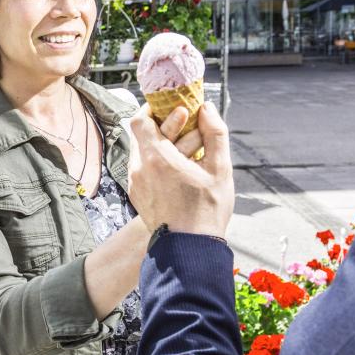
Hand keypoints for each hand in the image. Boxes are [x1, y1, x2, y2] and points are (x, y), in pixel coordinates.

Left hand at [128, 101, 233, 238]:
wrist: (189, 248)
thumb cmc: (206, 210)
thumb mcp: (220, 168)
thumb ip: (215, 133)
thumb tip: (207, 108)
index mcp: (156, 158)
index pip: (139, 120)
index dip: (152, 109)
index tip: (170, 106)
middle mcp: (139, 169)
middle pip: (140, 135)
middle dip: (160, 126)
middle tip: (182, 124)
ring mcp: (135, 184)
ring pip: (140, 153)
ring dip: (158, 145)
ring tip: (183, 149)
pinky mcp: (137, 195)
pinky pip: (141, 170)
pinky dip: (154, 163)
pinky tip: (176, 169)